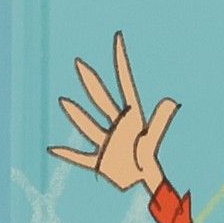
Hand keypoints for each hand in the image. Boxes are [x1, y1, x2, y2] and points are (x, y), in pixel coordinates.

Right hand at [52, 32, 177, 195]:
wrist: (144, 182)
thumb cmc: (148, 161)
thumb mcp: (151, 140)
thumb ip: (160, 122)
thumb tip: (171, 101)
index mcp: (130, 118)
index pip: (125, 84)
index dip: (121, 62)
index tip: (118, 40)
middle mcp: (116, 127)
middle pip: (101, 100)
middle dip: (91, 82)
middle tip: (79, 62)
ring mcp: (106, 143)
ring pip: (88, 125)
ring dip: (76, 114)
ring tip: (64, 100)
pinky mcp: (99, 161)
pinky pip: (79, 157)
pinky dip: (66, 154)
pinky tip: (52, 149)